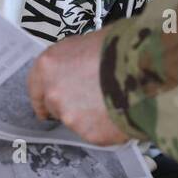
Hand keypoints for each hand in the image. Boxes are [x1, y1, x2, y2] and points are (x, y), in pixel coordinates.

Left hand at [27, 30, 131, 146]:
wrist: (143, 67)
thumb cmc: (119, 46)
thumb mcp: (89, 43)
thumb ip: (74, 61)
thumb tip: (79, 69)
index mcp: (48, 66)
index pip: (35, 86)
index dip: (43, 94)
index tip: (47, 101)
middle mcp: (53, 93)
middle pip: (54, 105)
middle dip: (69, 104)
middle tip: (89, 99)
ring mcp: (70, 116)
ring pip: (76, 121)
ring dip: (89, 116)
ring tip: (114, 101)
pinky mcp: (90, 134)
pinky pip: (97, 132)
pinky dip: (107, 126)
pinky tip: (121, 111)